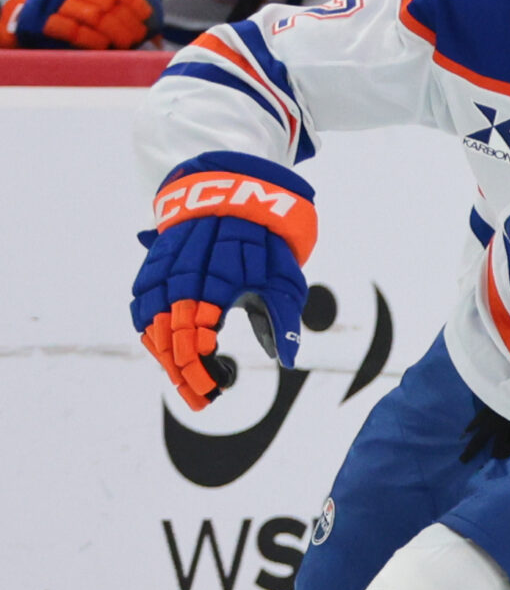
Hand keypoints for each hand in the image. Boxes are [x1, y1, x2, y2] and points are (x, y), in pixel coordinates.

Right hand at [10, 0, 152, 49]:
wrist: (29, 19)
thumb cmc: (73, 16)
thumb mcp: (94, 4)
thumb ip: (121, 13)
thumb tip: (156, 36)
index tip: (146, 15)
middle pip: (107, 1)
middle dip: (127, 21)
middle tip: (138, 36)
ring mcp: (53, 1)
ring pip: (94, 15)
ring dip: (115, 32)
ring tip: (126, 42)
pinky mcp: (40, 21)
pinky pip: (73, 29)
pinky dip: (92, 38)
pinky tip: (104, 44)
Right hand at [130, 153, 316, 410]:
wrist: (237, 191)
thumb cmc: (267, 241)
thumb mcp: (286, 276)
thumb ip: (283, 317)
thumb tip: (286, 358)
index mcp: (218, 274)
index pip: (199, 329)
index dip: (202, 361)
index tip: (217, 385)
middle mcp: (184, 270)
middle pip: (172, 330)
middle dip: (184, 370)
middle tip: (202, 398)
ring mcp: (164, 265)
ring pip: (152, 319)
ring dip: (163, 355)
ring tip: (183, 383)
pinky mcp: (154, 263)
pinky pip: (142, 301)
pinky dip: (149, 330)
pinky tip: (162, 352)